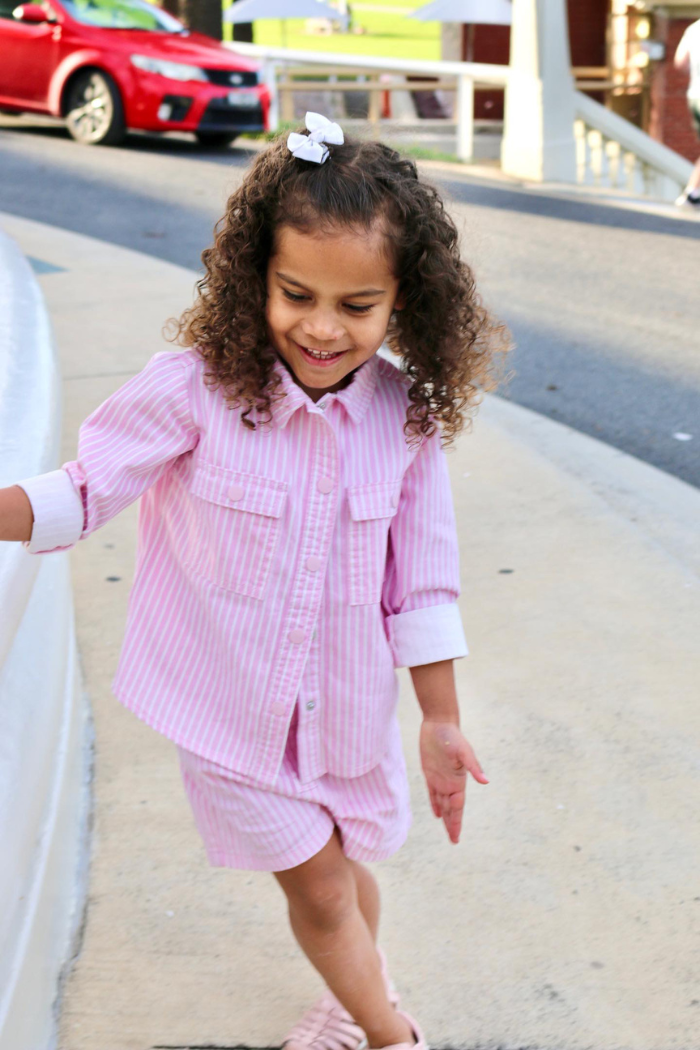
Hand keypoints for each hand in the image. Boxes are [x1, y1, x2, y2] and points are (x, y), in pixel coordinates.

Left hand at [419, 720, 487, 843]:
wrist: (439, 723)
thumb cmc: (452, 736)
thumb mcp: (464, 752)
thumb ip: (474, 767)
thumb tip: (486, 782)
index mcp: (458, 781)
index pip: (457, 807)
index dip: (456, 822)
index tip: (456, 837)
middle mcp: (450, 783)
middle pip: (451, 809)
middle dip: (452, 824)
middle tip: (455, 841)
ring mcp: (440, 778)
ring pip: (442, 803)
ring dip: (445, 817)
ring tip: (448, 831)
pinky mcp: (430, 772)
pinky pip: (432, 792)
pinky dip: (435, 803)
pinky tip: (437, 813)